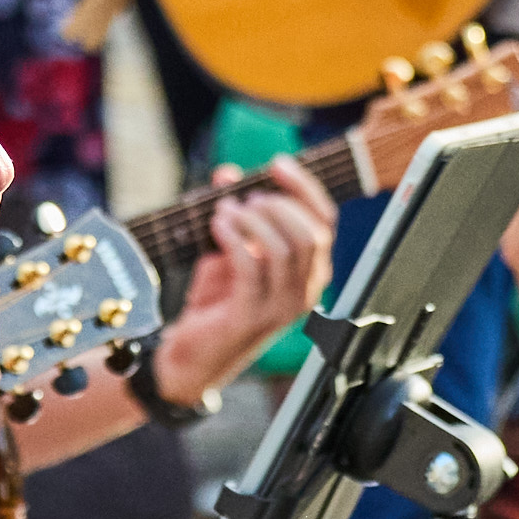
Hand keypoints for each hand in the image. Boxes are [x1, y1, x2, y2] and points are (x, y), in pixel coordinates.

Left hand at [141, 158, 331, 404]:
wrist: (193, 355)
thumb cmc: (217, 301)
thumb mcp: (230, 250)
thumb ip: (235, 212)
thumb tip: (228, 173)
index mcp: (311, 272)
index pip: (326, 221)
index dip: (304, 188)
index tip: (277, 164)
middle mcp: (305, 291)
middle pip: (311, 234)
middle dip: (277, 205)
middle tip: (246, 199)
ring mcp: (281, 307)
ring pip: (284, 249)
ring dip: (252, 219)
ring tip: (225, 211)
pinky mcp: (252, 315)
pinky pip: (251, 266)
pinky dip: (234, 238)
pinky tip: (217, 226)